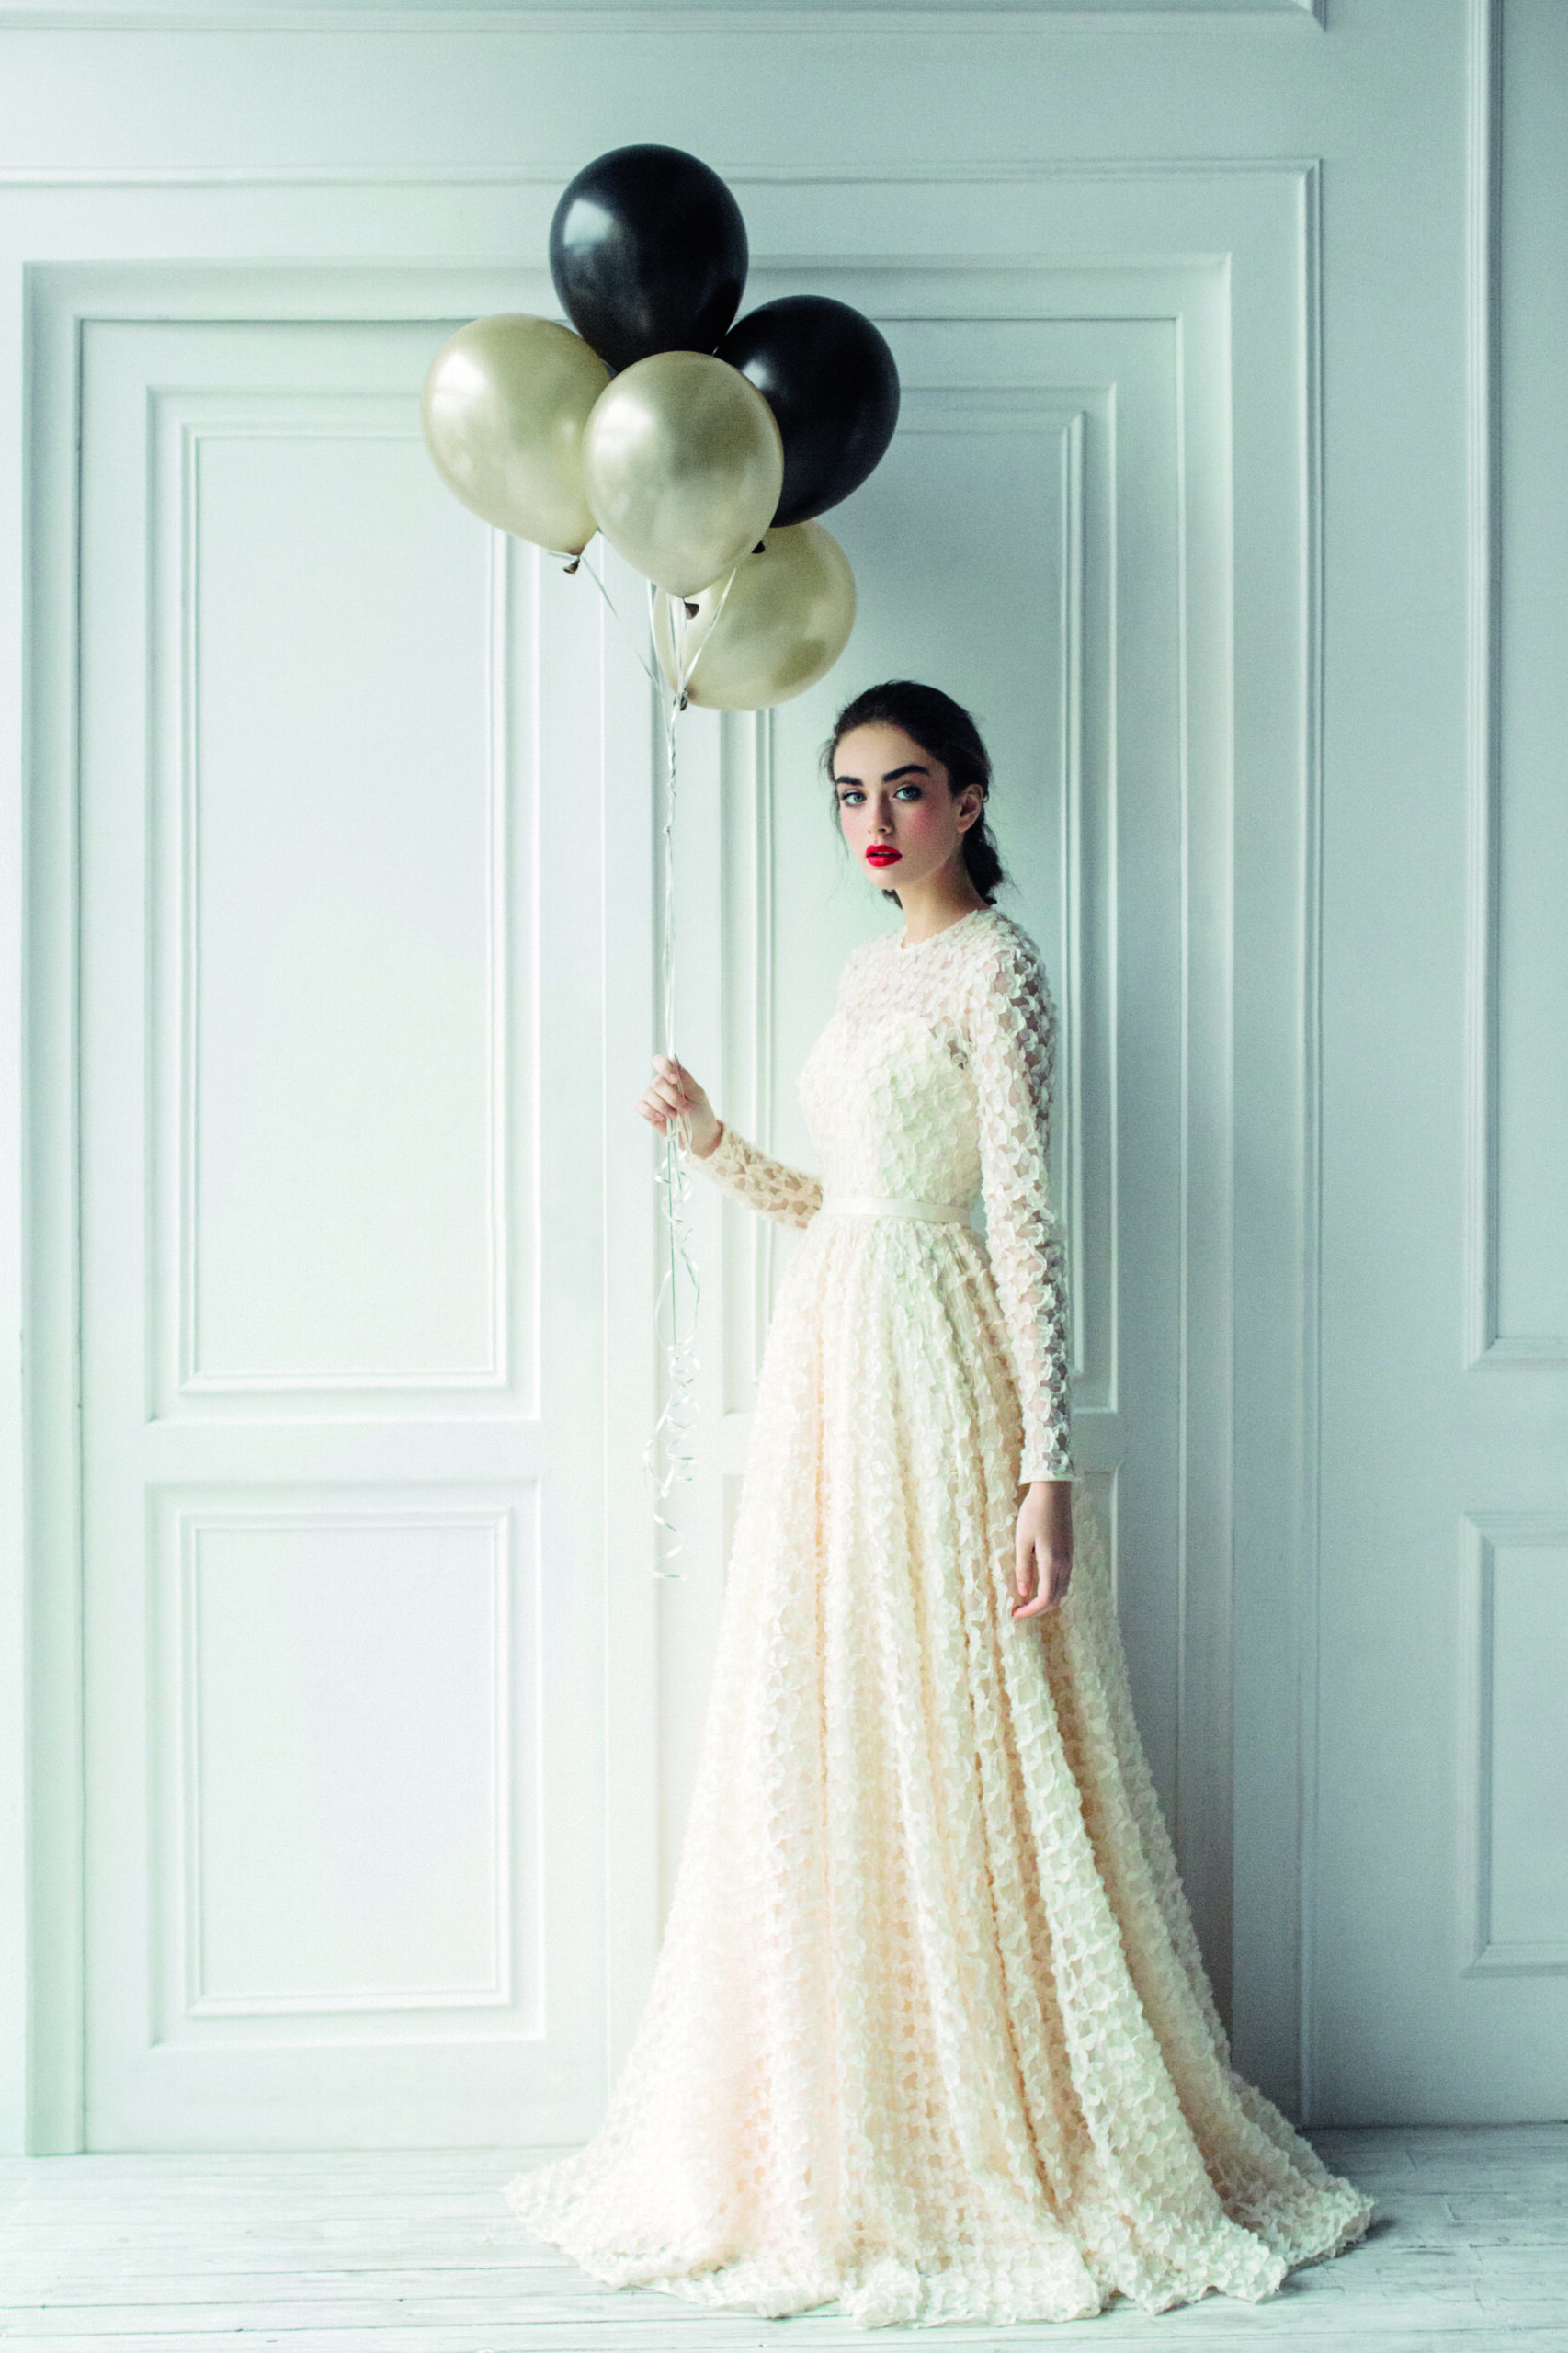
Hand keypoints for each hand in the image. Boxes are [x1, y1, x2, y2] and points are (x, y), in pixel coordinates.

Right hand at [637, 1054, 721, 1158]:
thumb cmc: (700, 1113)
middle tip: (685, 1109)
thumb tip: (674, 1057)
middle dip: (672, 1097)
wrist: (699, 1136)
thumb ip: (685, 1077)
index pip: (661, 1062)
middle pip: (657, 1082)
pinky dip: (650, 1111)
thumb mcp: (697, 1094)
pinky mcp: (648, 1112)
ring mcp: (654, 1098)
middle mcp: (662, 1085)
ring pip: (648, 1094)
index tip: (674, 1079)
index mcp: (674, 1077)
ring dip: (663, 1107)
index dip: (664, 1067)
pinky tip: (661, 1118)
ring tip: (676, 1117)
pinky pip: (640, 1106)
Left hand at [1012, 1479, 1072, 1618]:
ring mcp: (1069, 1558)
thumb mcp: (1022, 1541)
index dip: (1031, 1611)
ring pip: (1062, 1590)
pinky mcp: (1069, 1552)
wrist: (1053, 1492)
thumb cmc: (1034, 1513)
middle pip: (1056, 1599)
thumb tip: (1023, 1593)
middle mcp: (1065, 1564)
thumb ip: (1023, 1568)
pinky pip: (1064, 1579)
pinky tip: (1039, 1584)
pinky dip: (1053, 1589)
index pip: (1045, 1599)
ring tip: (1027, 1600)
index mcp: (1052, 1563)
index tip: (1015, 1614)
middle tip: (1019, 1610)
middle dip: (1038, 1609)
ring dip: (1047, 1600)